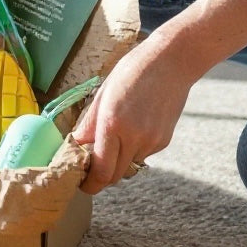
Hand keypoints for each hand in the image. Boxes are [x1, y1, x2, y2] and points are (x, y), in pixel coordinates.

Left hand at [72, 36, 194, 193]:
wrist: (171, 62)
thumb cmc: (132, 72)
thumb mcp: (102, 94)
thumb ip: (89, 123)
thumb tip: (76, 144)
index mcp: (113, 124)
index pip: (100, 170)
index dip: (90, 183)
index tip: (81, 183)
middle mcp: (134, 138)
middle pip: (115, 176)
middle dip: (100, 177)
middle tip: (89, 167)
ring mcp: (152, 142)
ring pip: (129, 166)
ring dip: (117, 161)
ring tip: (112, 137)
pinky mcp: (164, 141)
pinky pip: (142, 155)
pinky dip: (132, 149)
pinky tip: (133, 127)